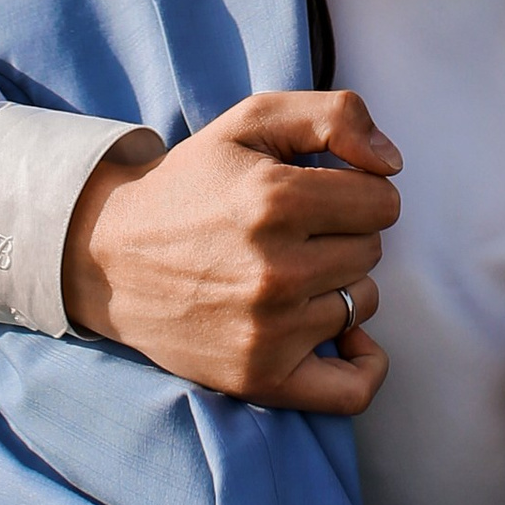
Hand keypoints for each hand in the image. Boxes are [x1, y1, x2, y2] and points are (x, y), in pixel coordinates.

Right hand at [59, 90, 399, 412]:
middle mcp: (274, 270)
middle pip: (372, 251)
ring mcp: (267, 331)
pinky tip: (344, 339)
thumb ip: (335, 115)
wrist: (110, 255)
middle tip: (288, 233)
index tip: (317, 192)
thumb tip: (394, 163)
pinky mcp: (259, 377)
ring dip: (336, 285)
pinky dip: (363, 365)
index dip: (355, 190)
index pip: (382, 200)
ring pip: (362, 302)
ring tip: (284, 271)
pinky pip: (351, 390)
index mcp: (274, 199)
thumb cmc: (193, 183)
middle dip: (341, 234)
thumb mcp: (254, 119)